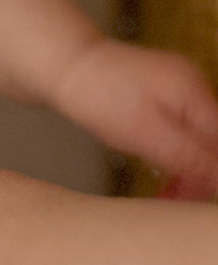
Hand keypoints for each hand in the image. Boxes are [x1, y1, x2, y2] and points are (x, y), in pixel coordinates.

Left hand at [47, 36, 217, 200]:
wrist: (61, 64)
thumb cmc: (95, 95)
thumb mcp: (145, 134)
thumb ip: (188, 157)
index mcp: (193, 93)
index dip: (212, 176)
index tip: (190, 199)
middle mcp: (191, 86)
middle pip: (212, 141)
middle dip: (196, 175)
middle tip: (170, 200)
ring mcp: (175, 87)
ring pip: (193, 137)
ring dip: (182, 167)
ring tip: (161, 194)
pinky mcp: (158, 92)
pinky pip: (177, 127)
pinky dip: (169, 150)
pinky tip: (153, 165)